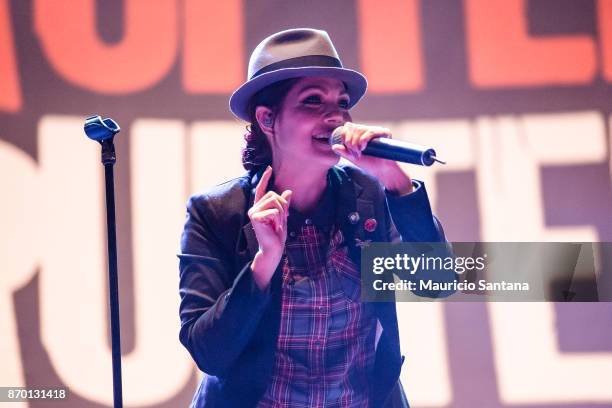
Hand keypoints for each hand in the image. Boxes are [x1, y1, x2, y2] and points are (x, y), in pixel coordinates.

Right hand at [248, 166, 291, 288]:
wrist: (273, 249)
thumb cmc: (277, 235)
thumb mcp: (283, 217)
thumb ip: (284, 205)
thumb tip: (288, 191)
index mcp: (260, 206)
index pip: (261, 189)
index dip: (265, 178)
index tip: (269, 168)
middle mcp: (254, 207)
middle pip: (273, 195)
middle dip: (283, 206)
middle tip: (282, 219)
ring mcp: (253, 212)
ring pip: (274, 201)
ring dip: (281, 213)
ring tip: (278, 223)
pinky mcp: (255, 217)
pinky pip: (273, 210)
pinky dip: (278, 219)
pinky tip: (275, 227)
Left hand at [331, 122, 412, 194]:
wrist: (381, 170)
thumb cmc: (369, 163)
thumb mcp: (353, 158)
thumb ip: (344, 152)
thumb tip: (334, 146)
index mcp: (359, 133)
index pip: (347, 127)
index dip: (344, 137)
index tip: (349, 151)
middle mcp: (367, 129)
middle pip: (352, 127)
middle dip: (350, 142)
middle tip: (355, 153)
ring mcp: (376, 130)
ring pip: (359, 129)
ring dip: (356, 143)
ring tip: (360, 152)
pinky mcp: (384, 132)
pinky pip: (370, 131)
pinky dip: (364, 140)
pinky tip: (364, 148)